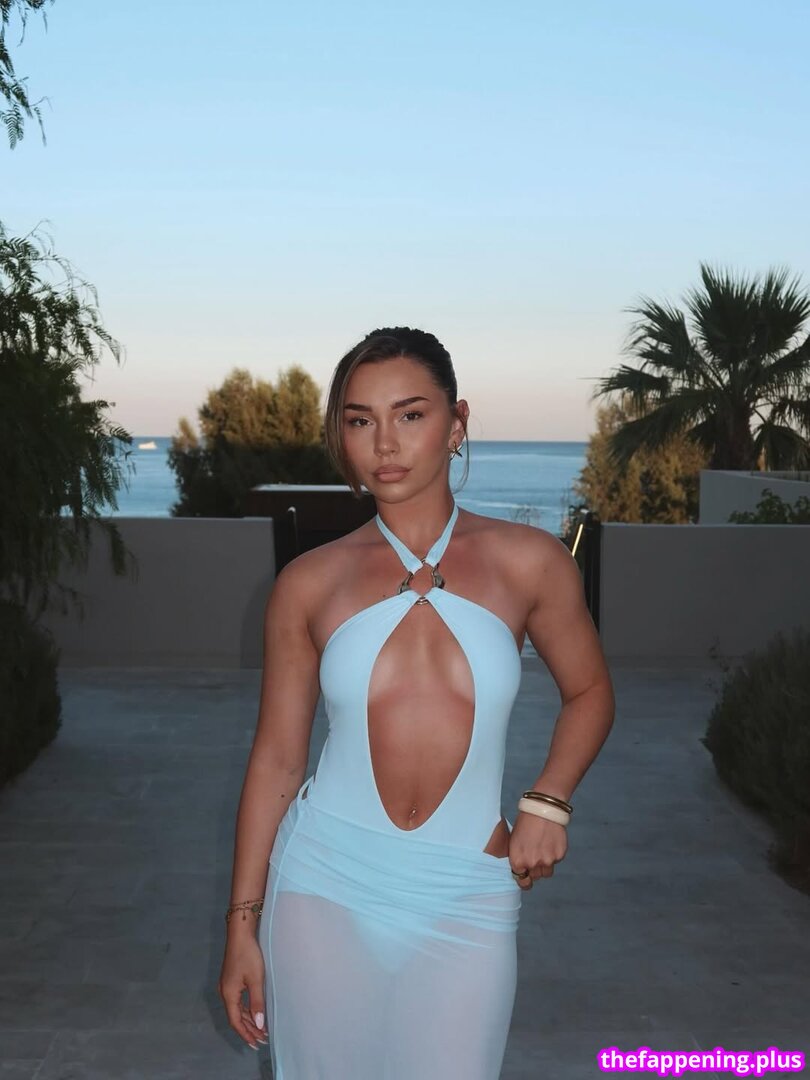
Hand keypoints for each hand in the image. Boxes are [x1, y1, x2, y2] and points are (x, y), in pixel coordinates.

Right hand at [219, 933, 269, 1049]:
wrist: (240, 934)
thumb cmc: (248, 955)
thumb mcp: (256, 980)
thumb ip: (257, 1003)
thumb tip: (259, 1025)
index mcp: (229, 995)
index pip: (236, 1022)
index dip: (246, 1034)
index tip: (256, 1043)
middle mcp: (225, 993)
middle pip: (236, 1017)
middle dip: (249, 1029)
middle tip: (262, 1039)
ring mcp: (227, 986)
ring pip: (237, 1009)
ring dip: (249, 1020)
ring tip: (261, 1030)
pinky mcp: (231, 980)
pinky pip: (238, 1001)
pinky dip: (247, 1009)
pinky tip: (255, 1012)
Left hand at [508, 813, 567, 889]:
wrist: (543, 809)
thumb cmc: (524, 822)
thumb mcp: (514, 840)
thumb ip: (518, 857)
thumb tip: (522, 868)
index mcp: (518, 861)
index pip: (522, 881)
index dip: (524, 879)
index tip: (527, 877)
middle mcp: (532, 864)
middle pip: (536, 877)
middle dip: (535, 870)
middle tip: (535, 856)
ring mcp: (548, 861)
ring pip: (547, 872)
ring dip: (545, 864)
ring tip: (543, 848)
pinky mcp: (560, 855)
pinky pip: (556, 861)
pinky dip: (554, 854)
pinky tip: (551, 841)